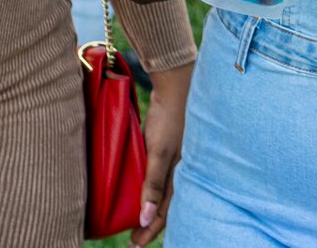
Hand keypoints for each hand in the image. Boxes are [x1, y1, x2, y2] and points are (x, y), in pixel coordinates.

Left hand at [135, 63, 192, 245]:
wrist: (178, 84)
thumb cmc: (170, 118)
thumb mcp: (159, 153)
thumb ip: (152, 184)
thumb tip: (146, 218)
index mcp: (181, 175)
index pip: (165, 212)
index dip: (150, 230)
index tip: (135, 243)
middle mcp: (181, 169)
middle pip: (166, 205)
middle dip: (151, 223)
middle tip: (135, 238)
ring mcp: (177, 158)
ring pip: (165, 190)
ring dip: (153, 206)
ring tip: (140, 218)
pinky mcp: (170, 146)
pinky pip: (162, 173)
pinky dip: (154, 186)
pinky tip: (145, 186)